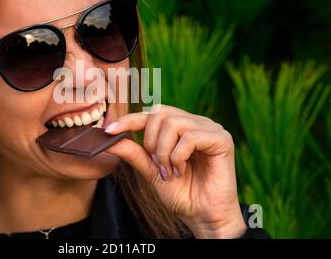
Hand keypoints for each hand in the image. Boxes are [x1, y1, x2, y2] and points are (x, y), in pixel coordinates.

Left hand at [104, 104, 246, 237]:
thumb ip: (134, 152)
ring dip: (164, 152)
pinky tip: (181, 171)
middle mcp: (196, 123)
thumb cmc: (181, 194)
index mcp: (181, 127)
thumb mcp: (151, 171)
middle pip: (160, 113)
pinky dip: (178, 156)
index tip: (109, 131)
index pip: (152, 113)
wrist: (203, 216)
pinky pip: (190, 137)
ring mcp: (211, 128)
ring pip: (173, 123)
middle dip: (150, 141)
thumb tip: (109, 137)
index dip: (129, 119)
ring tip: (170, 171)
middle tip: (157, 165)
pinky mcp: (222, 139)